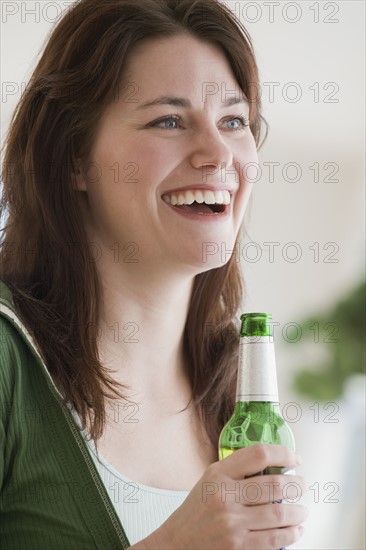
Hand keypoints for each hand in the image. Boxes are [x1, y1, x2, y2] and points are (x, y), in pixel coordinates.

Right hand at [132, 444, 307, 549]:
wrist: (176, 544)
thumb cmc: (196, 512)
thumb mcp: (210, 480)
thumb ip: (236, 472)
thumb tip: (274, 466)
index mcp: (218, 474)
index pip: (258, 454)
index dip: (283, 453)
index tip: (295, 458)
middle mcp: (225, 496)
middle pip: (275, 484)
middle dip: (297, 484)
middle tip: (302, 484)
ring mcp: (232, 523)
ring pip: (280, 513)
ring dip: (298, 511)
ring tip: (302, 509)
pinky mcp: (238, 547)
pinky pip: (275, 539)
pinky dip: (292, 534)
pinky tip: (296, 530)